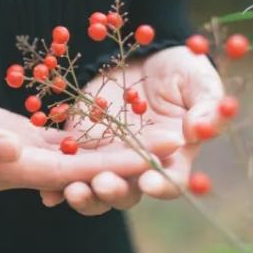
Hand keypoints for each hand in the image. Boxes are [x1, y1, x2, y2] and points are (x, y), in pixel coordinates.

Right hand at [0, 68, 159, 192]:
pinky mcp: (13, 134)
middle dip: (125, 161)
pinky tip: (119, 126)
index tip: (147, 160)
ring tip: (158, 138)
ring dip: (115, 149)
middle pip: (77, 169)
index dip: (104, 167)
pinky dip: (90, 136)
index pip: (60, 173)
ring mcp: (13, 152)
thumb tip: (12, 152)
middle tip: (175, 146)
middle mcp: (10, 166)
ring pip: (73, 157)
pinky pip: (58, 140)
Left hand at [39, 46, 223, 214]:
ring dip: (84, 195)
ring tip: (72, 191)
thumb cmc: (177, 69)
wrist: (138, 56)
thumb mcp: (197, 79)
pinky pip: (67, 172)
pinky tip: (47, 192)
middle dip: (115, 192)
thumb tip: (200, 129)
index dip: (162, 184)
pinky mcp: (80, 148)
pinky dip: (56, 186)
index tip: (150, 182)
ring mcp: (106, 159)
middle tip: (103, 184)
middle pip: (128, 192)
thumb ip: (205, 104)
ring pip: (95, 189)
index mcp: (174, 156)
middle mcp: (138, 165)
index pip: (171, 180)